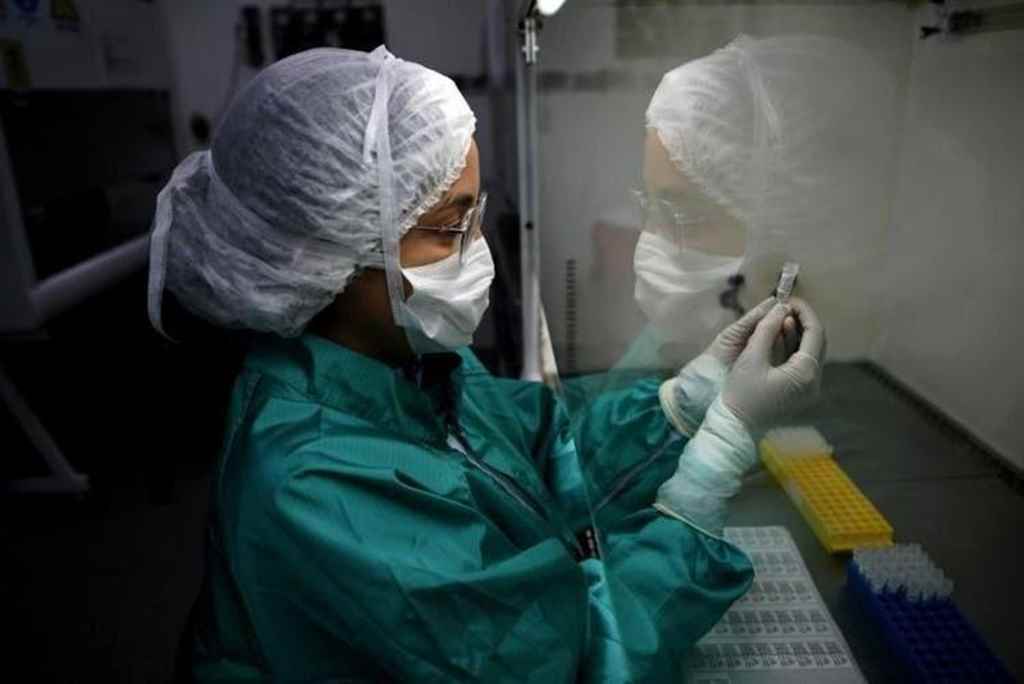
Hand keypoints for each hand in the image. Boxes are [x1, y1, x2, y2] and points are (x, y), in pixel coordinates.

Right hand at [720, 297, 826, 430]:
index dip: (804, 312)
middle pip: (817, 343)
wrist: (734, 427)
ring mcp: (809, 390)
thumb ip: (768, 328)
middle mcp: (814, 382)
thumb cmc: (740, 394)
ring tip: (780, 318)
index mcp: (805, 373)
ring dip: (798, 334)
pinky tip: (780, 337)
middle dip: (802, 321)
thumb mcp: (751, 357)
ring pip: (810, 353)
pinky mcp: (801, 394)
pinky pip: (803, 365)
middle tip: (785, 306)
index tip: (789, 299)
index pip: (815, 333)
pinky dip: (794, 349)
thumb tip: (780, 307)